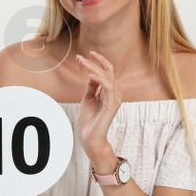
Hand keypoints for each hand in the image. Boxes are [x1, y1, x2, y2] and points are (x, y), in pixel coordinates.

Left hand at [75, 51, 122, 168]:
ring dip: (94, 68)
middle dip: (95, 62)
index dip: (96, 63)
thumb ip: (92, 87)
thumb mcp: (87, 99)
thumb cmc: (88, 121)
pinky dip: (100, 80)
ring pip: (107, 77)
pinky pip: (108, 88)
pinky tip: (91, 75)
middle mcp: (114, 93)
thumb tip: (92, 74)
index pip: (106, 72)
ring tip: (82, 62)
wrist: (89, 138)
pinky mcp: (113, 104)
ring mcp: (115, 98)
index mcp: (109, 91)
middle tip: (81, 56)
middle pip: (108, 72)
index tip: (83, 56)